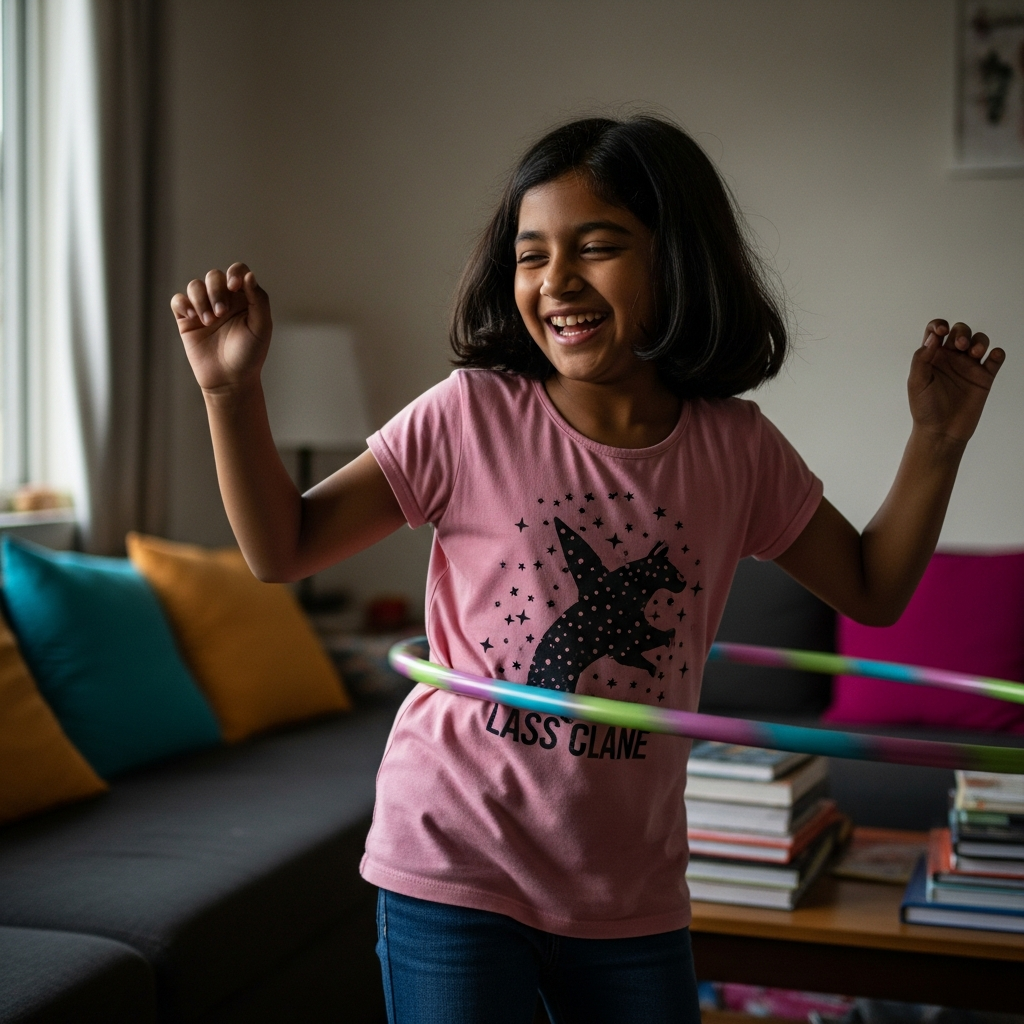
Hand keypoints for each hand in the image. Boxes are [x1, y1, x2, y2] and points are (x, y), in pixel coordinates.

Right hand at [170, 263, 271, 393]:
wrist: (230, 380)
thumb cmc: (250, 355)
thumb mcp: (261, 327)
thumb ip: (259, 300)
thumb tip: (249, 275)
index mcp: (244, 298)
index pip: (238, 271)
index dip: (234, 273)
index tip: (234, 287)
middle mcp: (223, 299)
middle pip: (214, 276)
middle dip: (216, 290)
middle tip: (221, 313)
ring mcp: (204, 309)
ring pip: (195, 286)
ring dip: (200, 299)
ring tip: (208, 321)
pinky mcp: (187, 320)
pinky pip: (178, 301)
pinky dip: (183, 304)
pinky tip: (192, 317)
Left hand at [907, 319, 1004, 446]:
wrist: (941, 432)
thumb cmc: (925, 409)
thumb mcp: (916, 383)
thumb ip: (921, 359)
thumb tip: (933, 338)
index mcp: (932, 357)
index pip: (936, 331)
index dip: (939, 325)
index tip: (941, 332)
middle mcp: (951, 359)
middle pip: (960, 332)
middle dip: (961, 332)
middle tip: (959, 346)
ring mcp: (968, 367)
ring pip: (979, 341)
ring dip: (979, 341)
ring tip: (974, 353)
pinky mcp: (984, 377)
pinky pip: (995, 359)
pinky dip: (997, 353)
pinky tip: (992, 356)